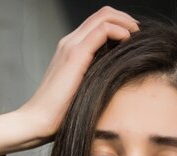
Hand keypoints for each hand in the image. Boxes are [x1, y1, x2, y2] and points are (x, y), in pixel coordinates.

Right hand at [0, 6, 138, 155]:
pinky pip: (103, 30)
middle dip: (125, 18)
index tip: (134, 38)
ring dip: (125, 22)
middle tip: (138, 33)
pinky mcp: (75, 55)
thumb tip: (118, 78)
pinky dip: (120, 31)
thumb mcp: (82, 90)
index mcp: (70, 48)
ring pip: (104, 16)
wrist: (37, 121)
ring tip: (136, 36)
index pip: (98, 22)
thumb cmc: (59, 114)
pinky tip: (128, 41)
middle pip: (103, 13)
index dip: (120, 24)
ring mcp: (71, 45)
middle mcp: (69, 42)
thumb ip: (94, 78)